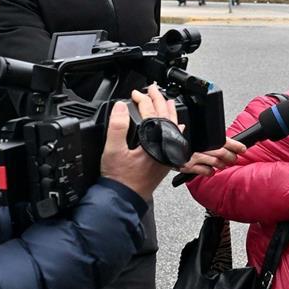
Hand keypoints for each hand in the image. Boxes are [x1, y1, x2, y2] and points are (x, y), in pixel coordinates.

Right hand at [100, 85, 177, 199]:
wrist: (124, 199)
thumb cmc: (119, 179)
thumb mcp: (112, 150)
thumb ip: (117, 127)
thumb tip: (120, 107)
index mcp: (154, 143)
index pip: (150, 114)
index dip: (142, 100)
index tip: (134, 93)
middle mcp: (165, 148)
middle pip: (165, 118)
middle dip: (158, 101)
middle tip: (152, 89)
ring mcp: (167, 155)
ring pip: (173, 127)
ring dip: (169, 112)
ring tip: (167, 101)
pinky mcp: (166, 161)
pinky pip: (175, 139)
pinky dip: (174, 128)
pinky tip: (176, 127)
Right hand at [177, 137, 247, 179]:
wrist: (163, 148)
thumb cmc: (180, 141)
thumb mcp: (192, 135)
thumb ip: (206, 138)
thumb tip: (223, 140)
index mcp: (203, 137)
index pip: (224, 140)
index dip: (235, 145)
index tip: (243, 148)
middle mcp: (199, 146)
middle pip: (221, 152)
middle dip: (230, 157)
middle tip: (234, 158)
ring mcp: (194, 157)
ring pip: (215, 162)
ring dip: (221, 165)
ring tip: (223, 165)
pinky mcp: (188, 166)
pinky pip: (204, 171)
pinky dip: (209, 172)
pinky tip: (211, 171)